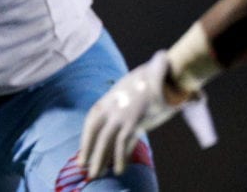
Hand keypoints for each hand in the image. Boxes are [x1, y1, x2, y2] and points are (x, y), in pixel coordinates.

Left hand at [80, 50, 209, 178]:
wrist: (165, 72)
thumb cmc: (152, 78)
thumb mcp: (134, 87)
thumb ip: (128, 101)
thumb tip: (127, 114)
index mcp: (110, 98)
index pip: (92, 119)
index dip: (86, 136)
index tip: (83, 148)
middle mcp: (111, 106)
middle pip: (94, 132)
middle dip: (87, 150)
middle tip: (82, 166)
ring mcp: (121, 114)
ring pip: (105, 141)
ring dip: (100, 159)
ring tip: (95, 174)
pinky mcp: (134, 122)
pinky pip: (124, 144)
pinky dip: (120, 158)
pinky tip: (118, 170)